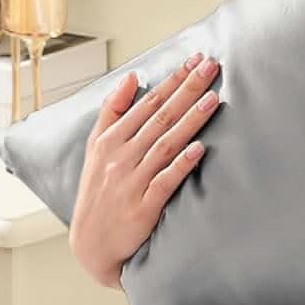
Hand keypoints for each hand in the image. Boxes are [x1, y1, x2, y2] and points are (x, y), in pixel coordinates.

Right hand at [68, 49, 223, 288]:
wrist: (91, 244)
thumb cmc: (98, 193)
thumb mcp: (96, 148)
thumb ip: (113, 112)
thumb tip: (131, 77)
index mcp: (111, 139)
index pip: (148, 102)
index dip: (173, 80)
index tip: (195, 60)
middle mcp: (120, 156)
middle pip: (159, 117)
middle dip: (186, 89)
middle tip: (210, 67)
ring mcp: (132, 181)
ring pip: (165, 144)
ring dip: (189, 121)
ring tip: (212, 100)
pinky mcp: (143, 206)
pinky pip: (165, 181)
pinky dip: (181, 165)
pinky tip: (199, 150)